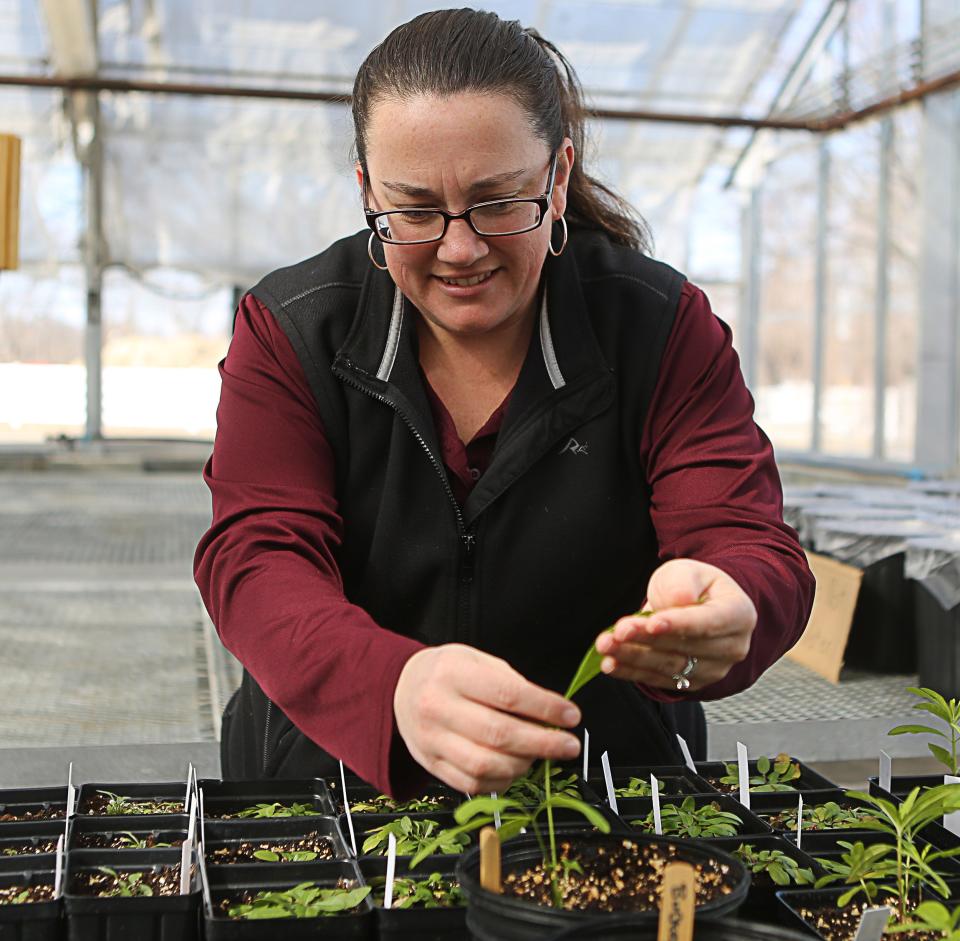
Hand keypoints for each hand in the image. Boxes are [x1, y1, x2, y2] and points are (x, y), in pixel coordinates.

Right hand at [393, 643, 581, 792]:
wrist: (401, 687)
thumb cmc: (447, 672)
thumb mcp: (477, 660)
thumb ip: (511, 684)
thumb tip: (549, 714)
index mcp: (452, 673)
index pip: (507, 694)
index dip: (545, 707)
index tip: (571, 715)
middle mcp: (437, 707)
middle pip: (499, 734)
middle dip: (543, 743)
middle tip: (570, 745)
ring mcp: (431, 740)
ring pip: (486, 765)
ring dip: (523, 764)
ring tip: (539, 755)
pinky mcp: (430, 765)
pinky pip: (472, 784)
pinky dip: (502, 782)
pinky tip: (514, 769)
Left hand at [594, 559, 756, 691]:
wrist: (696, 604)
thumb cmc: (694, 585)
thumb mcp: (688, 571)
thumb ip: (684, 583)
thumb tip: (681, 600)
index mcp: (739, 614)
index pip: (708, 622)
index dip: (679, 624)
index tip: (651, 623)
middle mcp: (732, 647)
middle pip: (685, 647)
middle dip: (646, 639)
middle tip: (618, 631)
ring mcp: (713, 669)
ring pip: (669, 666)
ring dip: (633, 657)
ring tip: (607, 646)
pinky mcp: (691, 682)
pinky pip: (658, 680)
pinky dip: (631, 672)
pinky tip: (611, 664)